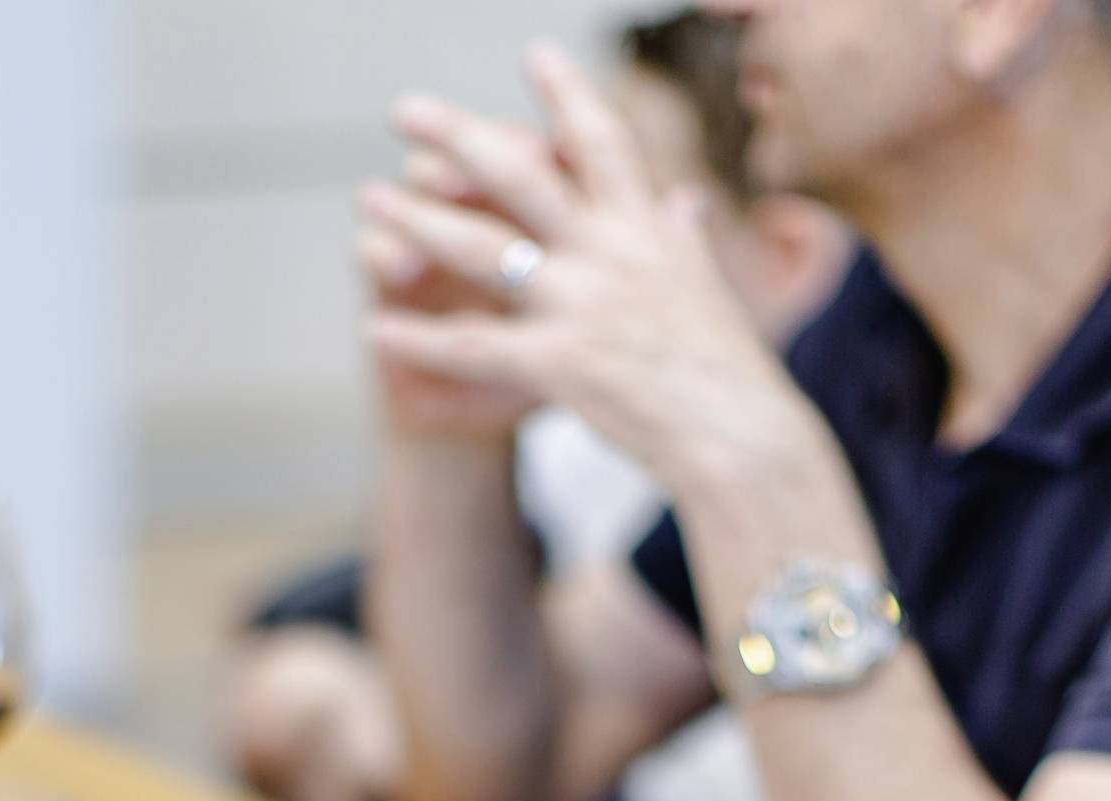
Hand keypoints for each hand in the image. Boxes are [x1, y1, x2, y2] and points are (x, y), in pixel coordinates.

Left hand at [364, 48, 820, 489]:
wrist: (742, 438)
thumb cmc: (724, 370)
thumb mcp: (705, 289)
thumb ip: (681, 242)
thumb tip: (683, 204)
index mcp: (646, 228)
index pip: (601, 142)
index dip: (566, 94)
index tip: (533, 53)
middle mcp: (613, 252)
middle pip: (521, 174)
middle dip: (458, 135)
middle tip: (404, 108)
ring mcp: (584, 305)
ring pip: (483, 248)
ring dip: (416, 221)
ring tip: (368, 198)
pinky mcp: (561, 364)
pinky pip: (474, 346)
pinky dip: (420, 340)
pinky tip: (374, 329)